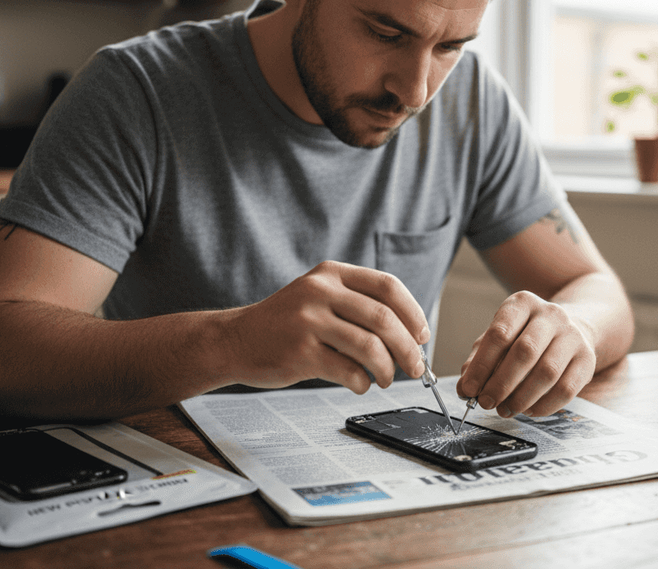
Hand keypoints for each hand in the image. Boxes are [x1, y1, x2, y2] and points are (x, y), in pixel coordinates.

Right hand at [228, 261, 429, 393]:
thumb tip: (410, 334)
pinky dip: (363, 382)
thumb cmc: (284, 323)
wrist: (235, 340)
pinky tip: (361, 384)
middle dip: (408, 348)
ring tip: (386, 378)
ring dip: (387, 369)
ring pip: (370, 347)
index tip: (422, 335)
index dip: (413, 312)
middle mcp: (320, 292)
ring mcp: (308, 322)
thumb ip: (358, 305)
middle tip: (415, 366)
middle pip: (384, 319)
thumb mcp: (318, 296)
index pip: (387, 286)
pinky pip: (348, 371)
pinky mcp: (300, 353)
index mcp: (331, 273)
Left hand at [456, 291, 595, 417]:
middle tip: (486, 402)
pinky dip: (543, 405)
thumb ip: (479, 360)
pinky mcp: (587, 359)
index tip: (468, 389)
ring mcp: (573, 336)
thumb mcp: (500, 337)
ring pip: (547, 372)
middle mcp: (551, 315)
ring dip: (521, 397)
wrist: (572, 328)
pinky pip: (566, 390)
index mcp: (523, 303)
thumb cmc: (526, 335)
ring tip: (504, 409)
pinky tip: (528, 410)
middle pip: (525, 352)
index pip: (499, 334)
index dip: (481, 365)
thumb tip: (465, 387)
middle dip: (501, 383)